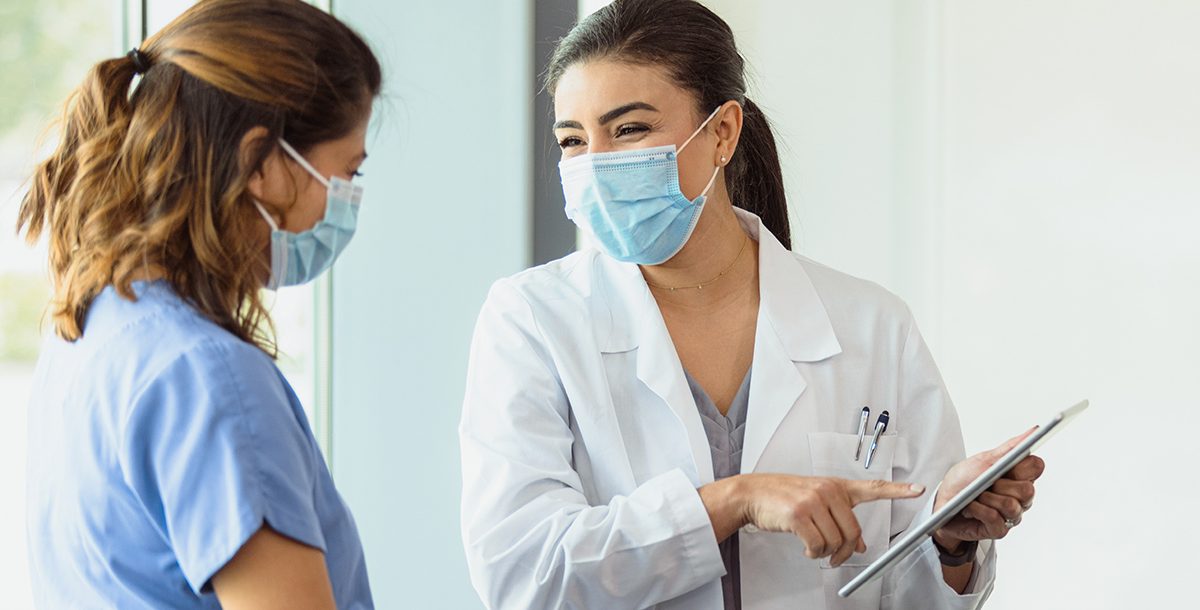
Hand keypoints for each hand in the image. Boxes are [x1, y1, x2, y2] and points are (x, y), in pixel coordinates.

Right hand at [737, 474, 924, 566]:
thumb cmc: (783, 497)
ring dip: (825, 552)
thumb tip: (859, 544)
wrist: (753, 493)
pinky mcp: (799, 514)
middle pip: (853, 532)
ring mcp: (813, 501)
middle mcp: (828, 491)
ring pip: (835, 542)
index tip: (918, 489)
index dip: (897, 490)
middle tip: (835, 557)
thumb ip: (839, 518)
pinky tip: (805, 547)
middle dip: (845, 551)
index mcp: (836, 486)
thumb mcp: (816, 503)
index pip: (872, 487)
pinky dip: (812, 553)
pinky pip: (817, 546)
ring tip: (813, 546)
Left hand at [932, 428, 1046, 551]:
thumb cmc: (963, 481)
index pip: (1037, 466)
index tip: (1008, 465)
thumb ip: (1010, 448)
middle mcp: (1020, 497)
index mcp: (1018, 476)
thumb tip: (1035, 430)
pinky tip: (969, 508)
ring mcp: (1011, 515)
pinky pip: (996, 519)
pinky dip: (978, 510)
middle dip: (1001, 484)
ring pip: (1011, 505)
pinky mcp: (999, 530)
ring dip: (986, 498)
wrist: (941, 503)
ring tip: (974, 496)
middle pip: (1027, 489)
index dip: (1023, 466)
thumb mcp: (983, 461)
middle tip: (985, 483)